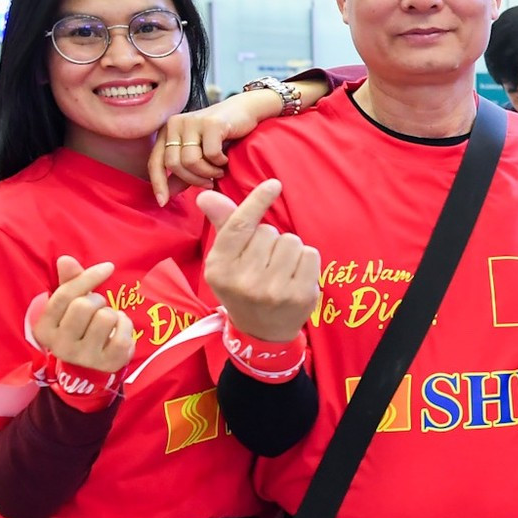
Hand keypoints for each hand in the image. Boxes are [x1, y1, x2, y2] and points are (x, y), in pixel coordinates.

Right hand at [31, 255, 135, 373]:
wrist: (89, 368)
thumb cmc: (79, 329)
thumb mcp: (68, 308)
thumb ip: (68, 283)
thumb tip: (65, 259)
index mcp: (44, 329)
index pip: (65, 295)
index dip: (88, 277)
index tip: (107, 267)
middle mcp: (60, 345)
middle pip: (84, 305)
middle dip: (97, 300)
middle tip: (98, 309)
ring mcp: (84, 356)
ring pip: (106, 317)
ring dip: (112, 313)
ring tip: (107, 322)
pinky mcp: (107, 363)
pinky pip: (123, 334)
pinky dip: (126, 325)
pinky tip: (119, 330)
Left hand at [147, 88, 286, 204]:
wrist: (245, 111)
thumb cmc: (222, 135)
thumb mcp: (199, 156)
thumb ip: (183, 174)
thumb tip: (167, 194)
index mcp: (167, 131)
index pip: (155, 161)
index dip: (158, 184)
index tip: (163, 202)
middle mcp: (175, 123)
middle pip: (173, 164)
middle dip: (192, 179)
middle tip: (209, 182)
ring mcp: (192, 121)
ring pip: (190, 161)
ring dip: (207, 172)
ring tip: (219, 171)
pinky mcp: (211, 123)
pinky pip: (210, 154)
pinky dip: (220, 162)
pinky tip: (226, 159)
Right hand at [196, 180, 321, 342]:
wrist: (262, 332)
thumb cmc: (242, 287)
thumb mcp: (225, 260)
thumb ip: (223, 225)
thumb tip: (207, 194)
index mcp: (219, 268)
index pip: (240, 225)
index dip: (257, 201)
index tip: (274, 184)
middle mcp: (244, 281)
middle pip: (269, 232)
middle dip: (270, 240)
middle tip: (263, 264)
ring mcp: (273, 290)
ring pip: (291, 241)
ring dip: (289, 249)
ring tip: (279, 270)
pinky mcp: (300, 296)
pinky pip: (310, 254)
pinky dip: (305, 260)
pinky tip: (294, 276)